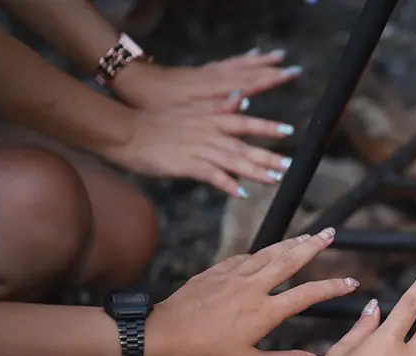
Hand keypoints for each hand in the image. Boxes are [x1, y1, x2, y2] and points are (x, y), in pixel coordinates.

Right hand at [99, 109, 294, 196]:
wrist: (126, 130)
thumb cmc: (155, 123)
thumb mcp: (190, 111)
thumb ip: (217, 110)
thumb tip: (241, 101)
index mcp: (210, 118)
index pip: (244, 121)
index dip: (267, 126)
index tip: (288, 131)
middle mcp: (208, 131)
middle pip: (244, 145)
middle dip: (268, 155)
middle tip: (289, 165)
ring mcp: (198, 147)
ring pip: (233, 160)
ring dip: (255, 171)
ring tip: (274, 179)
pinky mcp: (186, 163)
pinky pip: (211, 175)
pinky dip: (227, 183)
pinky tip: (242, 193)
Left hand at [114, 48, 301, 113]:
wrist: (136, 84)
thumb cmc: (158, 105)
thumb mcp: (185, 112)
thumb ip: (216, 108)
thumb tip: (243, 100)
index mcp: (214, 90)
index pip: (250, 83)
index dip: (271, 80)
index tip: (290, 75)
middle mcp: (215, 79)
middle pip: (250, 72)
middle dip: (273, 71)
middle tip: (296, 69)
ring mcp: (209, 73)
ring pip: (241, 64)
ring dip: (262, 62)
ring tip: (281, 56)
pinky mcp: (202, 72)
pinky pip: (229, 62)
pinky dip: (244, 58)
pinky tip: (253, 55)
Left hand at [144, 228, 357, 355]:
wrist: (163, 335)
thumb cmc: (205, 354)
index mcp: (265, 311)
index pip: (307, 294)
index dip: (332, 287)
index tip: (351, 282)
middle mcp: (253, 287)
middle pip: (290, 260)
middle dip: (314, 245)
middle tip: (330, 232)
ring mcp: (234, 275)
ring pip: (269, 252)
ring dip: (290, 242)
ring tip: (307, 235)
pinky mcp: (216, 271)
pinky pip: (245, 257)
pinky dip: (261, 252)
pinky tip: (265, 252)